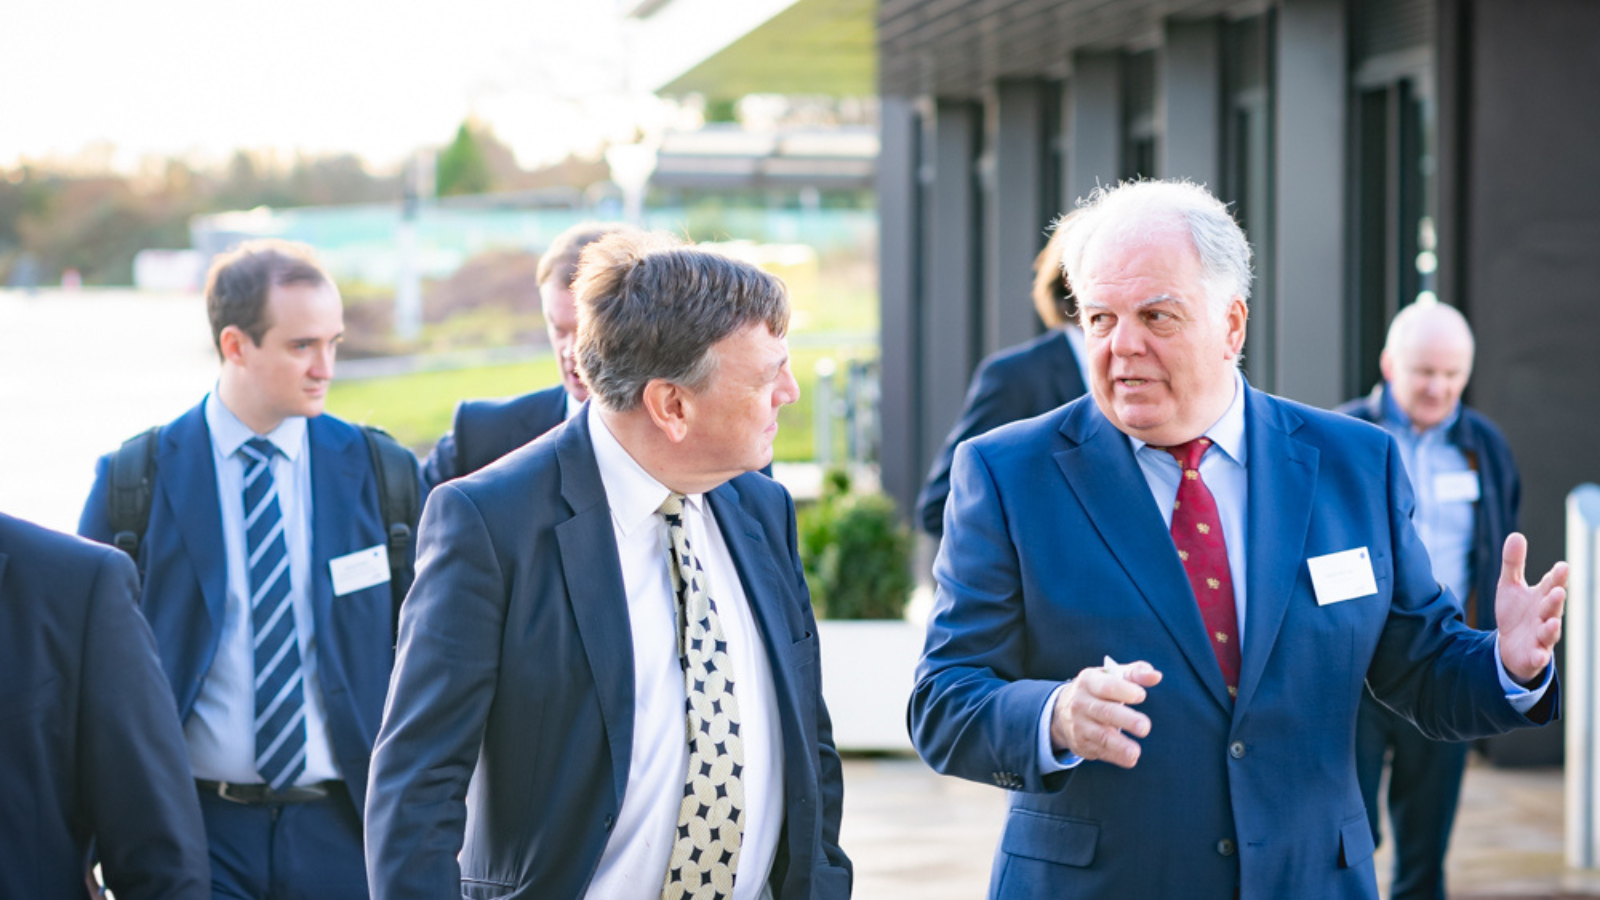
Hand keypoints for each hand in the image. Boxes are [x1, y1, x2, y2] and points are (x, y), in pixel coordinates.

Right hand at [1049, 660, 1162, 768]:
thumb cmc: (1096, 690)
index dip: (1125, 691)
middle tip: (1145, 727)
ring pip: (1100, 735)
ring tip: (1135, 752)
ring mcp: (1079, 725)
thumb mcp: (1110, 676)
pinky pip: (1100, 751)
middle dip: (1126, 720)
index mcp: (1089, 681)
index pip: (1107, 686)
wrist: (1061, 711)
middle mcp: (1081, 703)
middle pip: (1105, 712)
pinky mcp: (1081, 743)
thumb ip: (1135, 673)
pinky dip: (1115, 756)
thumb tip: (1156, 676)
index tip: (1141, 695)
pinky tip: (1130, 759)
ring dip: (1119, 745)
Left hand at [1494, 532, 1567, 684]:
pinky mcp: (1533, 655)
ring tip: (1552, 622)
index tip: (1562, 567)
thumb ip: (1513, 563)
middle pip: (1553, 607)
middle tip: (1557, 591)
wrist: (1510, 646)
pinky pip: (1538, 656)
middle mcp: (1546, 616)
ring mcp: (1542, 636)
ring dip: (1552, 627)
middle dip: (1556, 600)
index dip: (1557, 577)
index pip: (1552, 584)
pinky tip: (1538, 655)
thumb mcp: (1509, 586)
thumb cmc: (1516, 613)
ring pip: (1549, 632)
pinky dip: (1539, 656)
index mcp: (1542, 597)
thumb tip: (1516, 535)